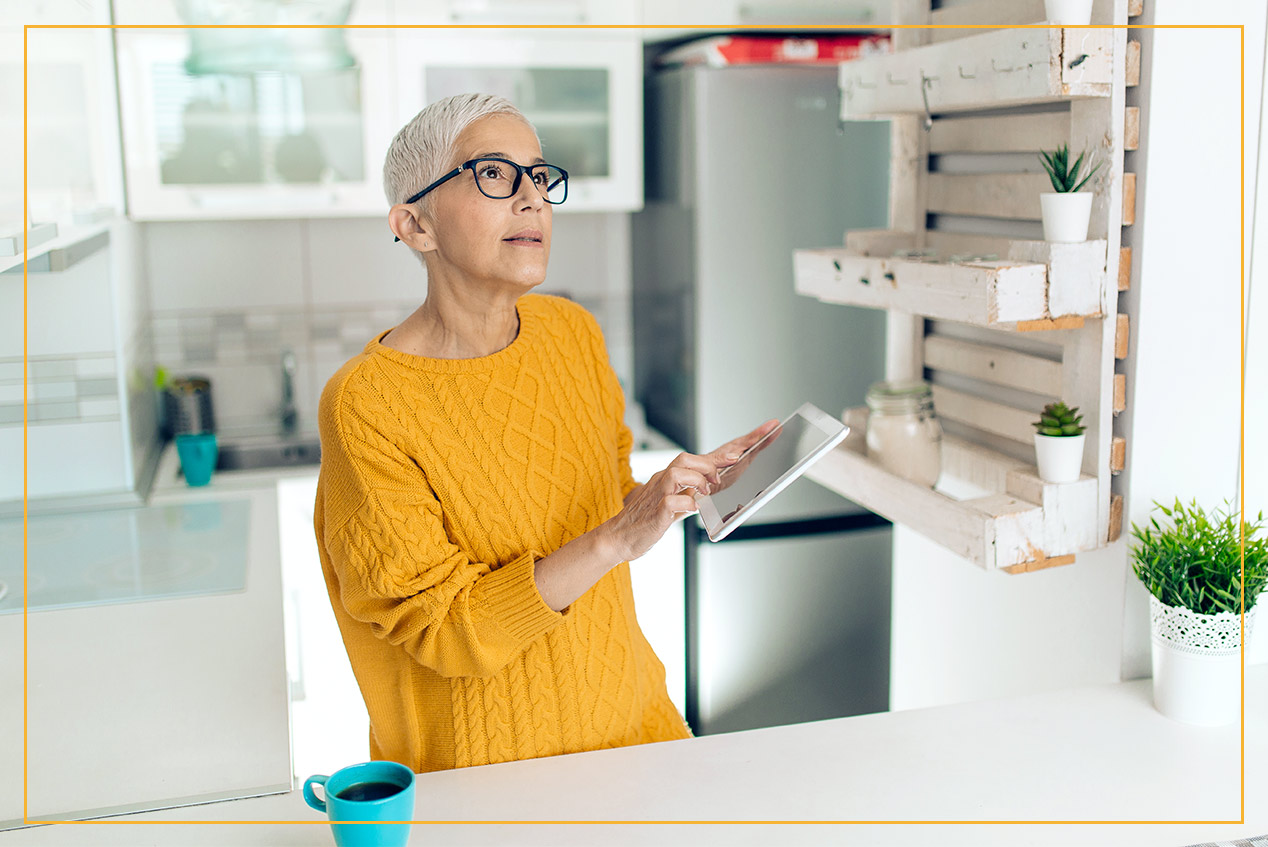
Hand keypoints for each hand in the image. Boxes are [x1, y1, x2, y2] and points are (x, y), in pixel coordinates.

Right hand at [599, 420, 779, 562]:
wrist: (618, 537)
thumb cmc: (648, 520)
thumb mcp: (676, 504)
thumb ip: (692, 493)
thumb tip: (712, 486)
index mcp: (675, 477)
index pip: (707, 457)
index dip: (733, 447)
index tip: (760, 436)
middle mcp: (666, 479)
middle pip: (692, 457)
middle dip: (719, 455)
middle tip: (739, 457)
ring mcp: (659, 493)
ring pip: (679, 470)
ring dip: (699, 476)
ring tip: (710, 488)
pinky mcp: (655, 511)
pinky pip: (670, 501)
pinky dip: (685, 502)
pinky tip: (693, 507)